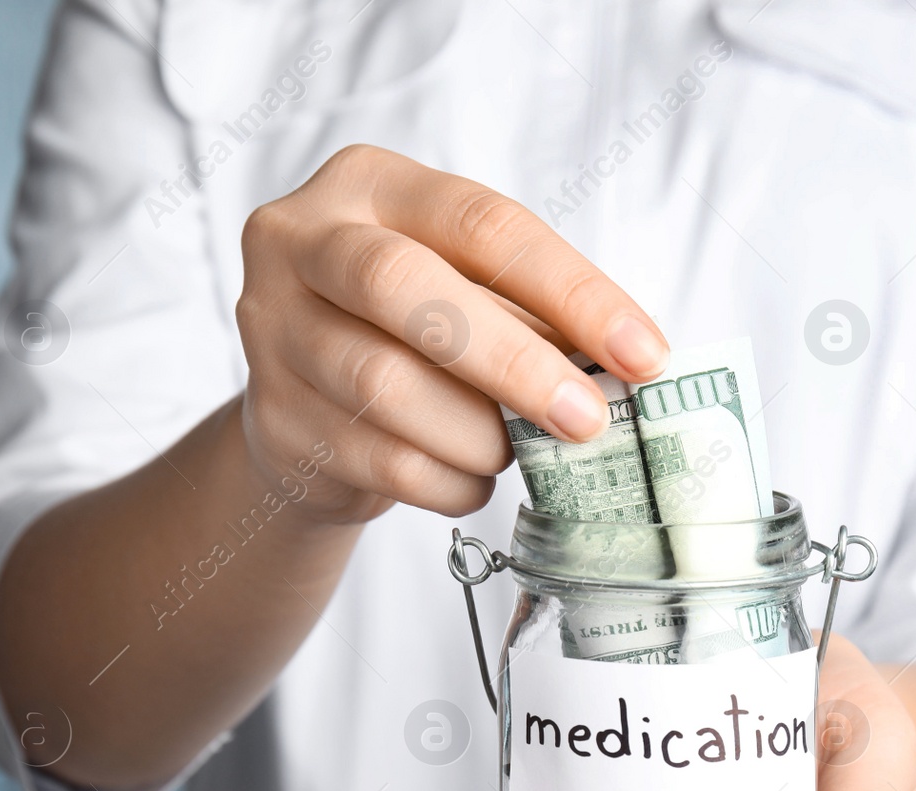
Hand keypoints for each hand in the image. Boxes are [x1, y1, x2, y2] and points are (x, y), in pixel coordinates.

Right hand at [234, 144, 668, 523]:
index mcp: (369, 183)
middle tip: (587, 418)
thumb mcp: (472, 292)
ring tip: (518, 450)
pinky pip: (380, 461)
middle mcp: (300, 242)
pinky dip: (450, 481)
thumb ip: (534, 314)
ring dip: (479, 434)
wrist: (313, 408)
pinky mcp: (272, 418)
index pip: (482, 225)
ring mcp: (271, 330)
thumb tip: (624, 367)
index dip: (573, 292)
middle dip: (513, 362)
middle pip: (404, 289)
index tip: (644, 355)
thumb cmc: (415, 333)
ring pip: (384, 385)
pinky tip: (473, 478)